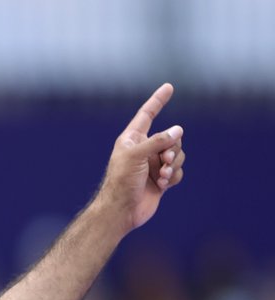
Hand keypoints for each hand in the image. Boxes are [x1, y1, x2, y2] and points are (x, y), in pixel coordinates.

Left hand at [96, 83, 186, 231]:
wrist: (121, 211)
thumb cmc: (121, 182)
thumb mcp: (137, 156)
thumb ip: (158, 140)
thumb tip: (179, 129)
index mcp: (132, 139)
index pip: (147, 115)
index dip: (158, 101)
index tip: (169, 87)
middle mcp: (143, 150)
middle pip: (171, 137)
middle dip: (172, 148)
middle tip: (164, 160)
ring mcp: (153, 164)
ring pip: (177, 154)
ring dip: (173, 164)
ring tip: (162, 175)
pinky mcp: (161, 179)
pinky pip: (177, 171)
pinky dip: (173, 176)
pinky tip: (163, 184)